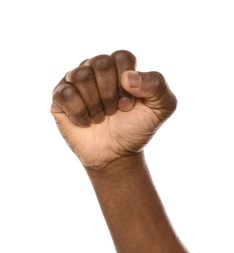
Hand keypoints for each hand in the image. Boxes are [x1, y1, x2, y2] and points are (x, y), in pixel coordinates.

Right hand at [51, 50, 176, 167]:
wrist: (115, 154)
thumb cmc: (136, 128)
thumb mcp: (161, 108)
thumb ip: (157, 85)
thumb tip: (127, 77)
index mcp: (119, 68)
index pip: (122, 56)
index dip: (127, 84)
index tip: (128, 105)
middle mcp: (96, 70)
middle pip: (100, 63)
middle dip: (110, 93)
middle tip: (114, 111)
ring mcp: (76, 82)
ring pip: (80, 76)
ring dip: (95, 104)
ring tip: (100, 117)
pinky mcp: (60, 97)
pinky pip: (65, 93)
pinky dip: (79, 112)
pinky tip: (85, 121)